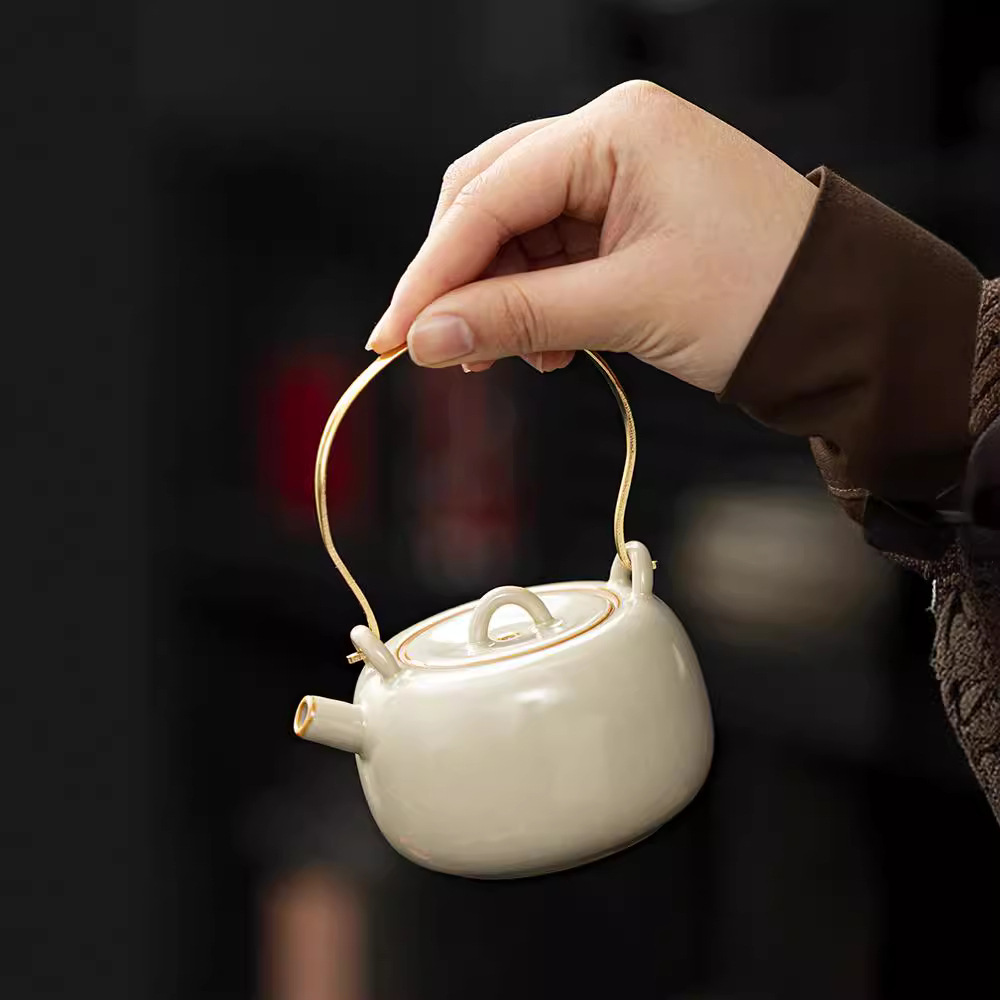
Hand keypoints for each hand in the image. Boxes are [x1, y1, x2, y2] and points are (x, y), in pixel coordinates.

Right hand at [367, 80, 817, 392]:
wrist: (843, 319)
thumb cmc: (765, 293)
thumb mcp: (627, 306)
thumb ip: (517, 317)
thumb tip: (429, 335)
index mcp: (616, 129)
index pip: (488, 196)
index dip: (432, 273)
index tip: (394, 334)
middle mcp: (613, 139)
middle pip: (491, 204)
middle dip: (460, 281)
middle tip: (436, 347)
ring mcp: (621, 178)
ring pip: (519, 236)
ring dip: (500, 300)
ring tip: (505, 357)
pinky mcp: (629, 219)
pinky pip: (555, 257)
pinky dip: (538, 304)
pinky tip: (548, 346)